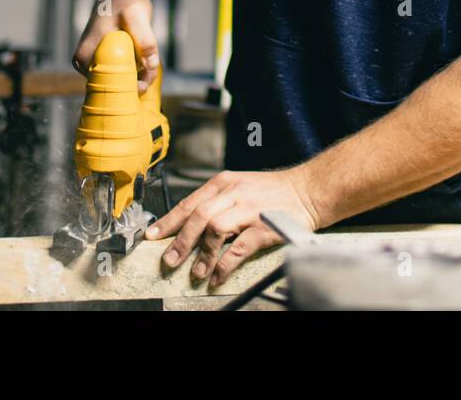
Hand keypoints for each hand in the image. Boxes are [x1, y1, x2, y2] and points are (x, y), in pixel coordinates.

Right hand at [72, 0, 157, 91]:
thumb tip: (151, 65)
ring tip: (148, 59)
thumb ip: (144, 39)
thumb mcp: (136, 15)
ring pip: (119, 80)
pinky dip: (135, 70)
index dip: (131, 84)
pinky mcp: (102, 61)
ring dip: (138, 76)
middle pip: (113, 84)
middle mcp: (84, 62)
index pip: (108, 83)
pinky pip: (120, 74)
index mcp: (86, 55)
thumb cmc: (125, 2)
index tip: (148, 77)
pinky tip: (143, 59)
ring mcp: (93, 62)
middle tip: (152, 70)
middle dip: (136, 81)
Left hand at [146, 168, 320, 287]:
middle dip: (180, 241)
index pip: (189, 202)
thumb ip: (216, 202)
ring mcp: (249, 209)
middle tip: (169, 260)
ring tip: (195, 273)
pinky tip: (218, 277)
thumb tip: (189, 225)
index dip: (168, 221)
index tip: (152, 236)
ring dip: (202, 255)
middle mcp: (233, 193)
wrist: (308, 190)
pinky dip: (224, 265)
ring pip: (214, 230)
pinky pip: (238, 249)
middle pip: (198, 216)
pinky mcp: (263, 227)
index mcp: (224, 183)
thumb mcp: (240, 187)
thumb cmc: (273, 192)